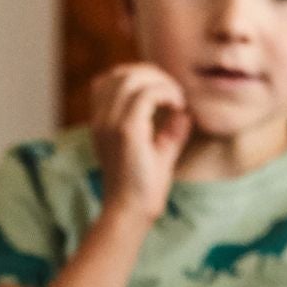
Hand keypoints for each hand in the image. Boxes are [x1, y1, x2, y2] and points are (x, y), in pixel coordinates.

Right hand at [86, 63, 189, 221]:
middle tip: (174, 94)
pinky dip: (166, 94)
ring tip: (176, 100)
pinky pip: (146, 96)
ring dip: (159, 82)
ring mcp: (110, 124)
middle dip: (152, 74)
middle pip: (121, 73)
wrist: (131, 213)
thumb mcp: (158, 151)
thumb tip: (186, 110)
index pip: (110, 79)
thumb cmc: (143, 187)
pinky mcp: (126, 132)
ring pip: (131, 78)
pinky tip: (178, 107)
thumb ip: (170, 129)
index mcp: (101, 122)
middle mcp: (100, 120)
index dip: (139, 76)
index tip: (165, 94)